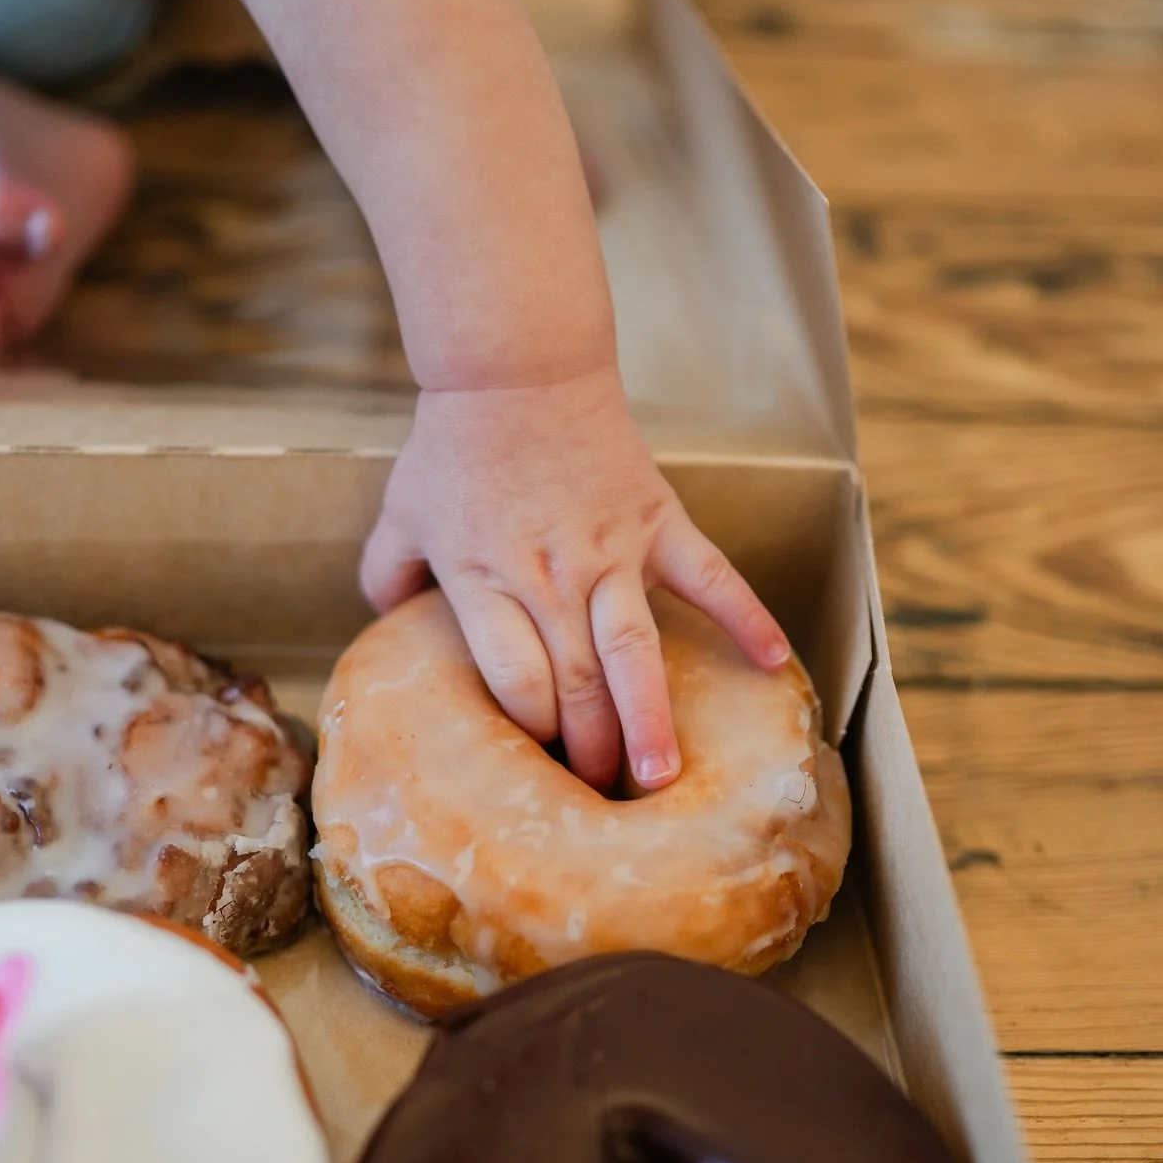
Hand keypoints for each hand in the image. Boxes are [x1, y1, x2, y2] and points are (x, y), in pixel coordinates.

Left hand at [360, 365, 790, 791]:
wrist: (518, 367)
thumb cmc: (455, 446)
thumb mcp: (402, 514)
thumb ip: (388, 578)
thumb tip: (387, 629)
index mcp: (484, 581)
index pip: (514, 682)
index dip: (529, 732)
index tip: (536, 764)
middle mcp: (549, 577)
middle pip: (575, 686)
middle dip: (587, 751)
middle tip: (598, 795)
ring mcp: (610, 551)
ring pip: (635, 653)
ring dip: (649, 720)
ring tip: (662, 779)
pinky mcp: (657, 521)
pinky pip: (710, 577)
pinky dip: (746, 618)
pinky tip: (775, 664)